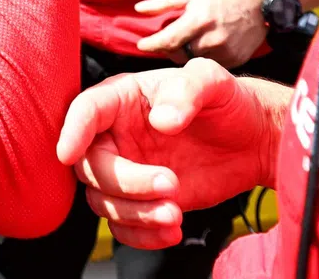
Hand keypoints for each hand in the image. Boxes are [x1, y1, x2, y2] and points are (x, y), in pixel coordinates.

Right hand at [56, 59, 286, 250]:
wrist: (250, 140)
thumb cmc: (226, 101)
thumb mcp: (213, 82)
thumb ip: (189, 91)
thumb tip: (162, 121)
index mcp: (123, 98)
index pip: (87, 110)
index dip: (72, 131)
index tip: (67, 154)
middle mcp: (116, 135)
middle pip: (90, 166)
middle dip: (126, 182)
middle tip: (171, 185)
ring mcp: (127, 170)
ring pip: (103, 201)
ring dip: (135, 214)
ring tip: (175, 214)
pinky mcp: (140, 201)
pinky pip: (123, 226)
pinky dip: (142, 236)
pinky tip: (173, 231)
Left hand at [135, 0, 268, 67]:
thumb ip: (164, 1)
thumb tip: (139, 9)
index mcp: (199, 19)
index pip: (168, 40)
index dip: (151, 45)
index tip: (141, 45)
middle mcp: (212, 40)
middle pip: (178, 54)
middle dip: (167, 48)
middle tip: (167, 38)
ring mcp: (226, 52)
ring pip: (194, 61)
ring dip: (184, 53)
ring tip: (186, 39)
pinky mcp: (236, 60)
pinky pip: (210, 64)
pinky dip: (201, 56)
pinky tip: (203, 44)